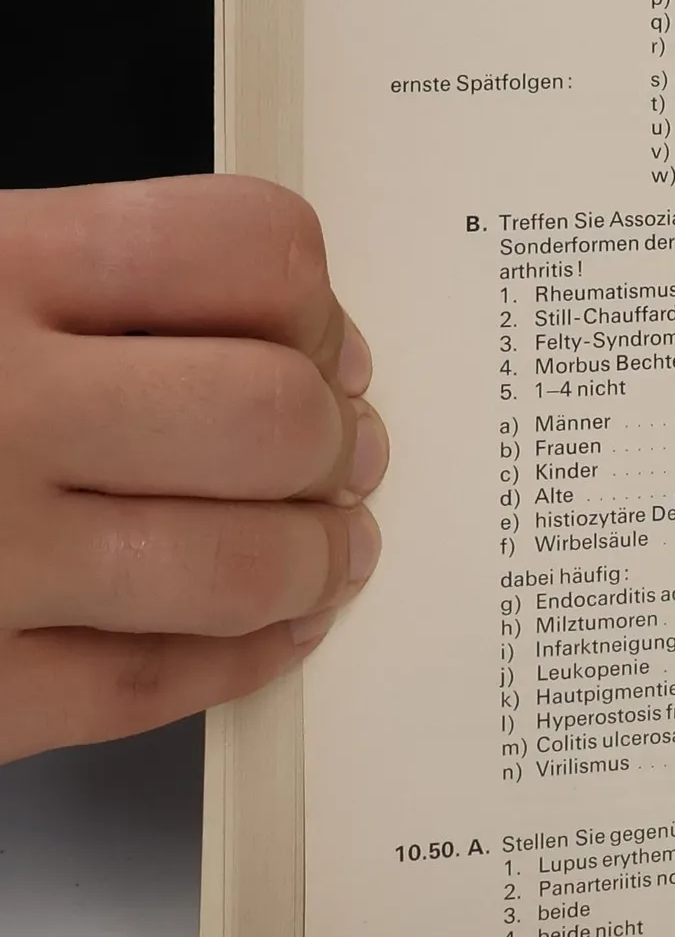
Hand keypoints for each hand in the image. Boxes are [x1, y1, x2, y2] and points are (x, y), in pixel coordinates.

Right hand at [0, 176, 387, 761]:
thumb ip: (65, 282)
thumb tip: (261, 320)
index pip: (244, 251)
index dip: (313, 303)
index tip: (325, 339)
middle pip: (274, 413)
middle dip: (335, 441)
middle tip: (347, 454)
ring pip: (243, 563)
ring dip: (316, 560)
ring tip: (330, 552)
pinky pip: (150, 685)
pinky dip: (238, 659)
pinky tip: (265, 634)